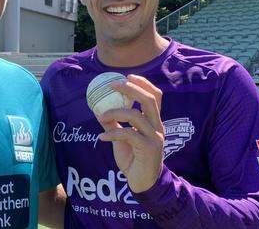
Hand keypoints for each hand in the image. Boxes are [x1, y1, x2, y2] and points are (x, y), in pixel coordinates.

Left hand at [97, 74, 164, 192]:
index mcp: (154, 121)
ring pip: (136, 116)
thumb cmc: (134, 159)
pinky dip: (113, 133)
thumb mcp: (122, 139)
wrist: (143, 183)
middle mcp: (157, 127)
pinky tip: (101, 137)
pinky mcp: (149, 149)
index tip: (127, 76)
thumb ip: (115, 124)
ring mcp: (155, 137)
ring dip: (115, 113)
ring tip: (101, 117)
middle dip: (131, 89)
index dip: (143, 83)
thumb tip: (100, 110)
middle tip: (113, 85)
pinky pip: (129, 134)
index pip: (155, 96)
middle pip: (149, 100)